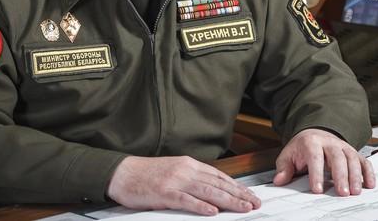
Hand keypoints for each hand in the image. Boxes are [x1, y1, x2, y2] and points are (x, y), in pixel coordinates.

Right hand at [106, 155, 261, 215]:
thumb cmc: (147, 174)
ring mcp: (175, 181)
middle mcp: (186, 171)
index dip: (237, 186)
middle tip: (254, 203)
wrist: (123, 173)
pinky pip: (186, 200)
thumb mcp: (174, 170)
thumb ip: (193, 178)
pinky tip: (213, 212)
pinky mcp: (164, 193)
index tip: (250, 195)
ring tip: (243, 208)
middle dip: (239, 195)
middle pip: (218, 184)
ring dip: (228, 201)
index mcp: (189, 165)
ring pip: (208, 192)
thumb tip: (213, 189)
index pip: (219, 176)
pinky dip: (200, 207)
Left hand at [273, 128, 375, 195]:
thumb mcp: (288, 154)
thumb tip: (280, 180)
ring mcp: (343, 147)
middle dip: (340, 176)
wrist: (314, 132)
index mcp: (311, 142)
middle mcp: (329, 143)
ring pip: (352, 158)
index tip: (317, 189)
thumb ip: (284, 168)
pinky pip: (363, 160)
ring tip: (355, 191)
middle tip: (342, 193)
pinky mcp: (353, 152)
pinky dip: (368, 172)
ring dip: (355, 176)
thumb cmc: (302, 147)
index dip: (316, 174)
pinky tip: (369, 184)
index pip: (315, 157)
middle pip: (337, 158)